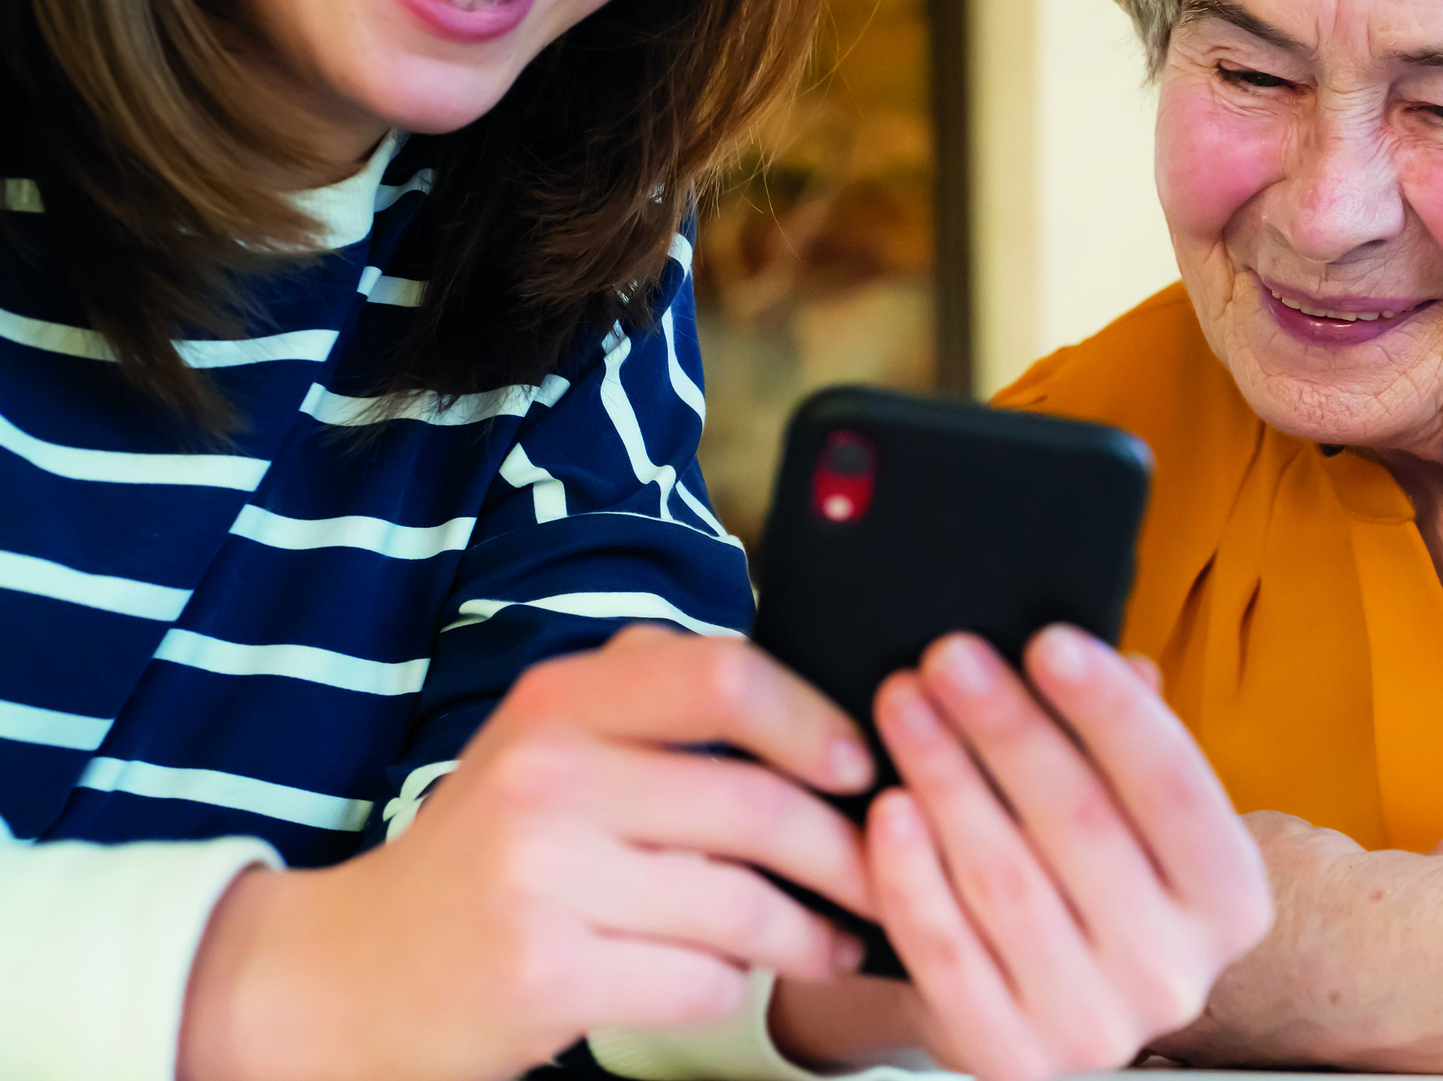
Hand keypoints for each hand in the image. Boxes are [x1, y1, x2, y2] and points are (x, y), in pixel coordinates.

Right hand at [179, 625, 875, 1080]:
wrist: (342, 973)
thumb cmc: (476, 859)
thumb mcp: (541, 747)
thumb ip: (646, 704)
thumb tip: (800, 708)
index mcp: (559, 703)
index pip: (721, 677)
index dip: (812, 721)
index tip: (859, 766)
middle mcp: (547, 774)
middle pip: (754, 803)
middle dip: (843, 852)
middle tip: (878, 876)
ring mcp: (541, 875)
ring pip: (740, 902)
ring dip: (807, 931)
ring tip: (832, 941)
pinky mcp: (544, 972)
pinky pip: (698, 979)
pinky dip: (733, 986)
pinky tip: (736, 981)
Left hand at [835, 627, 1272, 1080]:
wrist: (1042, 1013)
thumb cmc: (1091, 886)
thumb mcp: (1133, 820)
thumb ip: (1126, 742)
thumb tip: (1115, 660)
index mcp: (1229, 901)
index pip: (1175, 787)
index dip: (1111, 711)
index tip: (1049, 641)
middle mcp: (1175, 972)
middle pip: (1081, 823)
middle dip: (1005, 727)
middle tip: (947, 656)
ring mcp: (1092, 1025)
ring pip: (1005, 879)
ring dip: (946, 778)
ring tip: (903, 704)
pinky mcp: (1010, 1059)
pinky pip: (946, 951)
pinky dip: (911, 875)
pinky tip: (886, 807)